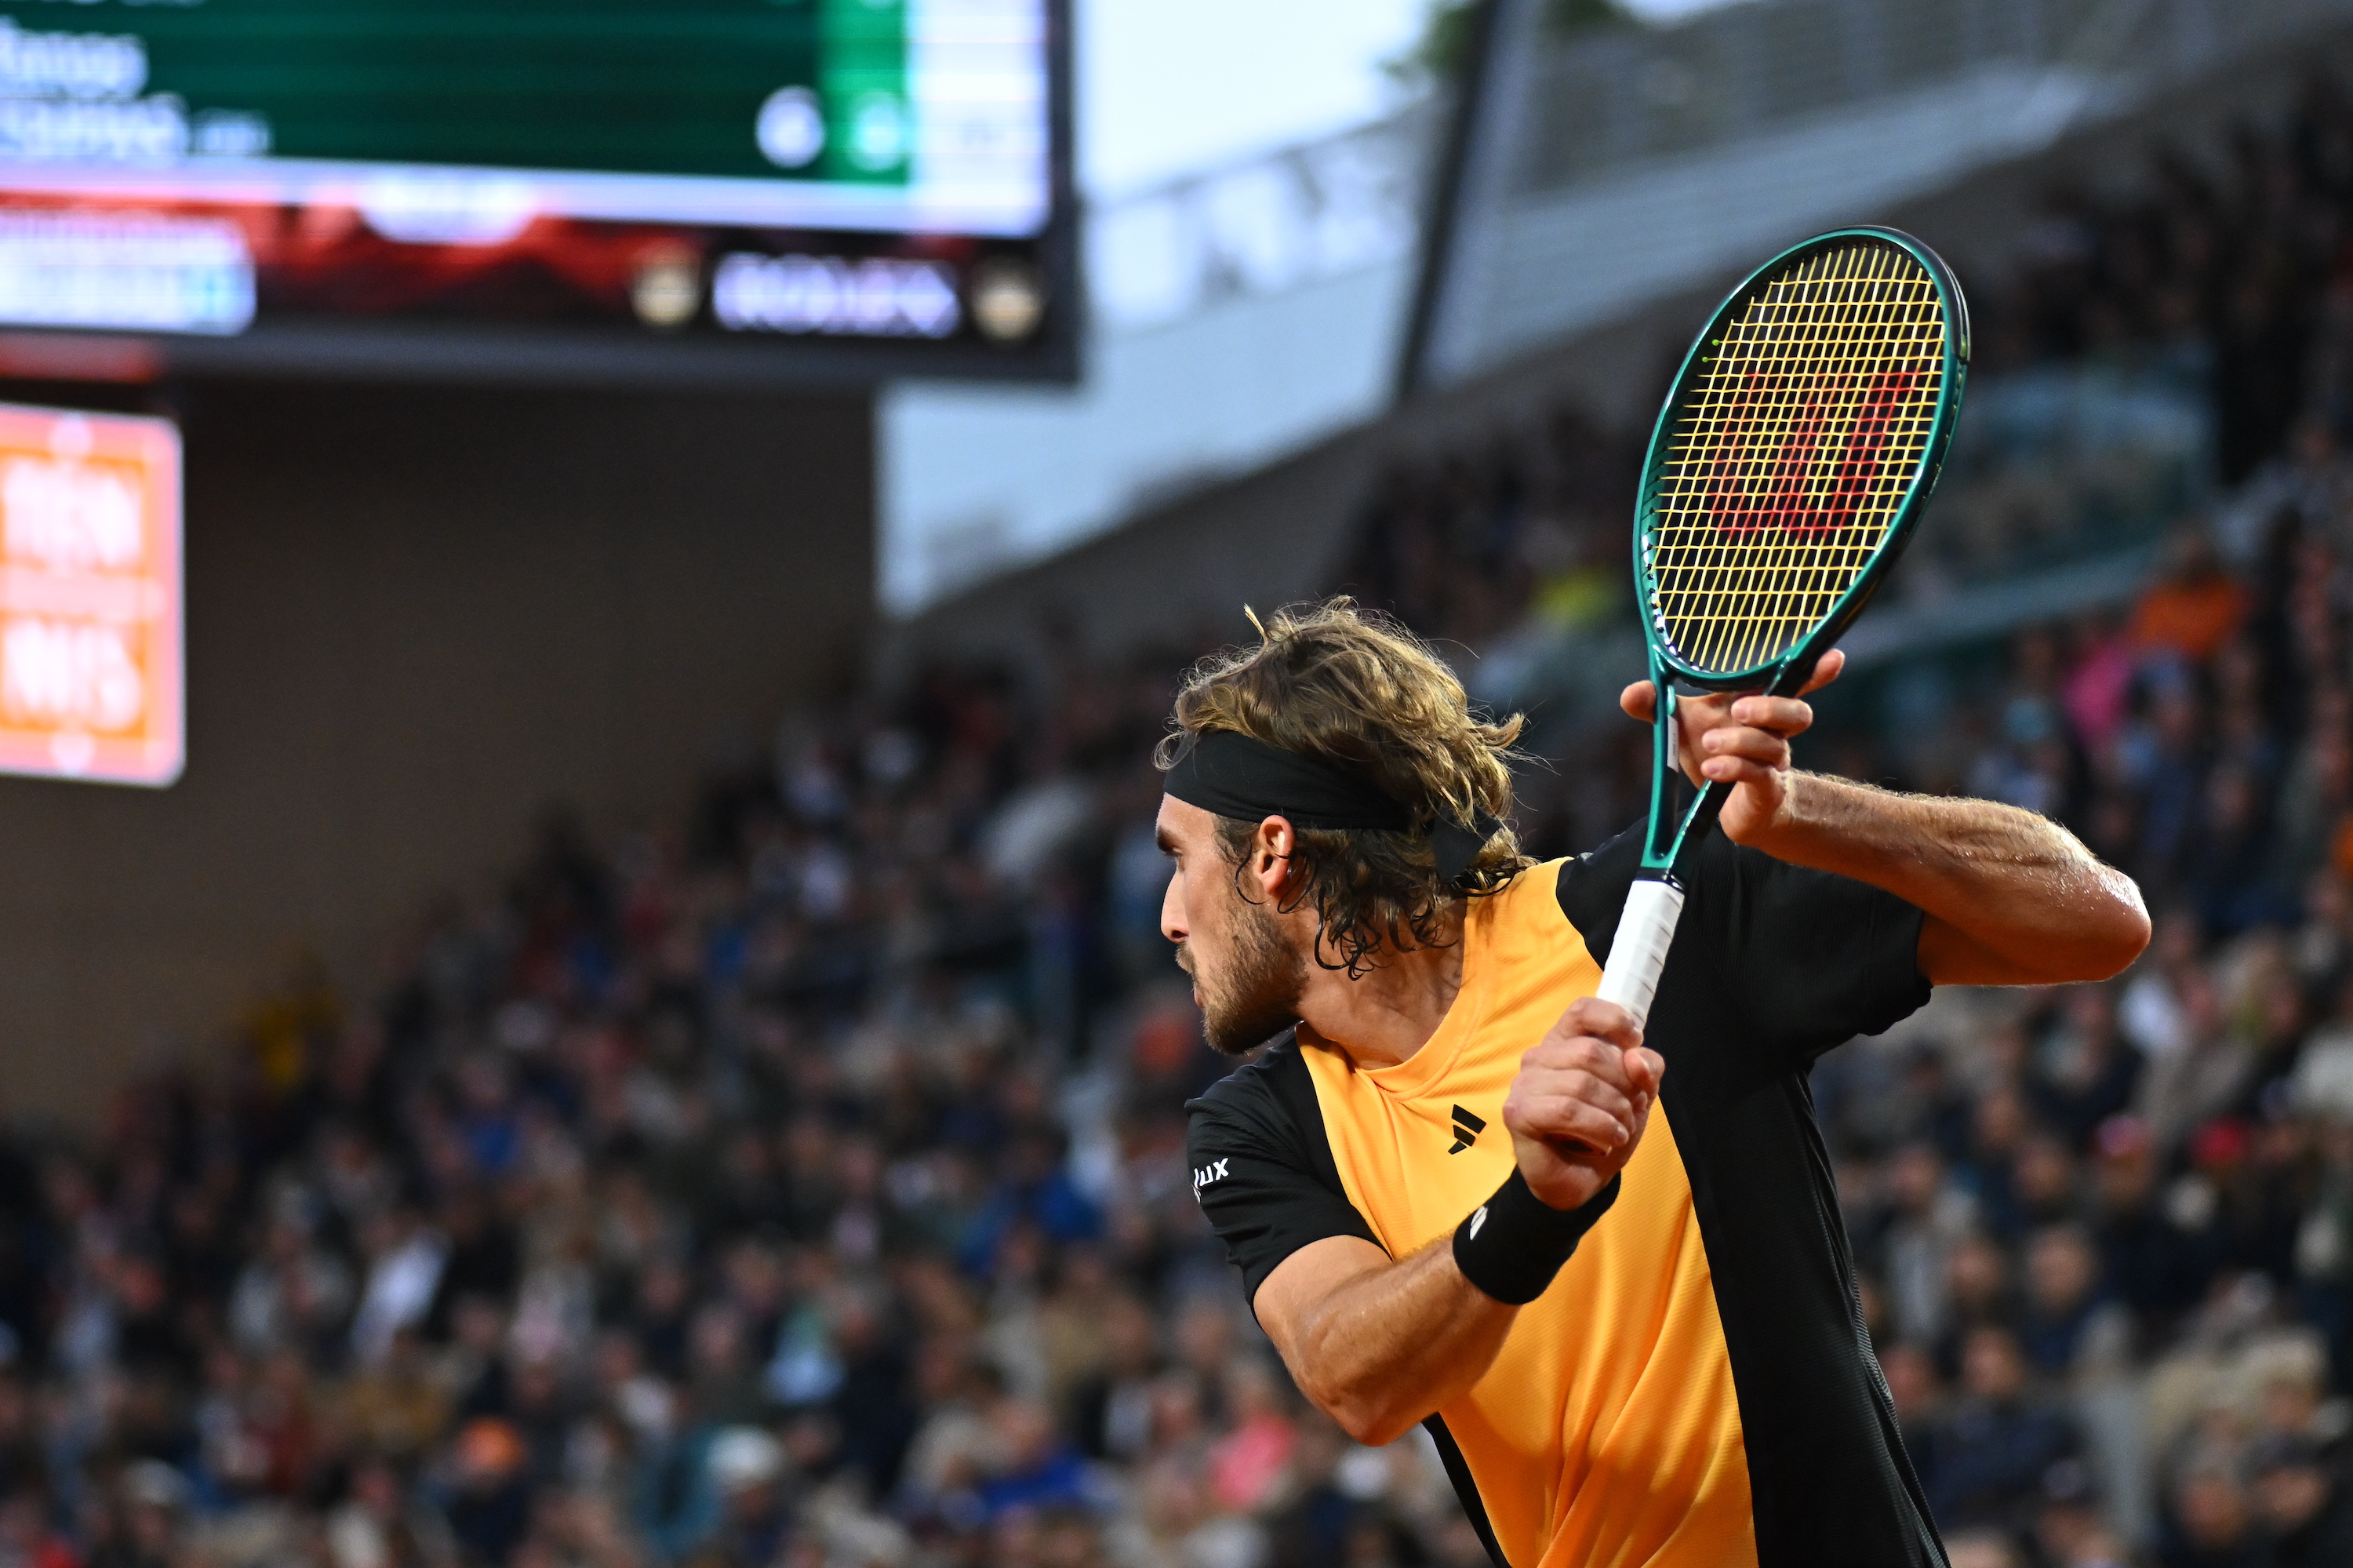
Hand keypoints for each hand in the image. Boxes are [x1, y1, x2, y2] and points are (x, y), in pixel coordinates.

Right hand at [1503, 996, 1664, 1209]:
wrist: (1581, 1180)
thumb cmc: (1603, 1130)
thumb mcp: (1636, 1096)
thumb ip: (1646, 1070)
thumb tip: (1637, 1056)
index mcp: (1564, 1043)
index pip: (1583, 1010)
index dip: (1614, 1020)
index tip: (1635, 1043)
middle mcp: (1539, 1057)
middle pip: (1591, 1052)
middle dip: (1624, 1087)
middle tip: (1629, 1113)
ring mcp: (1524, 1084)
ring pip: (1582, 1084)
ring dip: (1614, 1114)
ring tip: (1618, 1132)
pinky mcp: (1518, 1112)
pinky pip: (1567, 1110)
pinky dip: (1597, 1128)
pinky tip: (1606, 1142)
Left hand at [1618, 648, 1844, 846]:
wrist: (1729, 808)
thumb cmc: (1712, 753)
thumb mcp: (1681, 726)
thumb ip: (1657, 706)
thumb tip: (1632, 693)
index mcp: (1758, 707)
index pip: (1794, 684)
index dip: (1815, 671)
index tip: (1832, 656)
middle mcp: (1774, 733)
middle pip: (1796, 713)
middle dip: (1770, 708)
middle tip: (1738, 709)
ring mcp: (1773, 763)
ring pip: (1775, 747)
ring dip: (1742, 741)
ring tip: (1709, 745)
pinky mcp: (1766, 792)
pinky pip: (1759, 777)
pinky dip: (1735, 769)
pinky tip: (1711, 770)